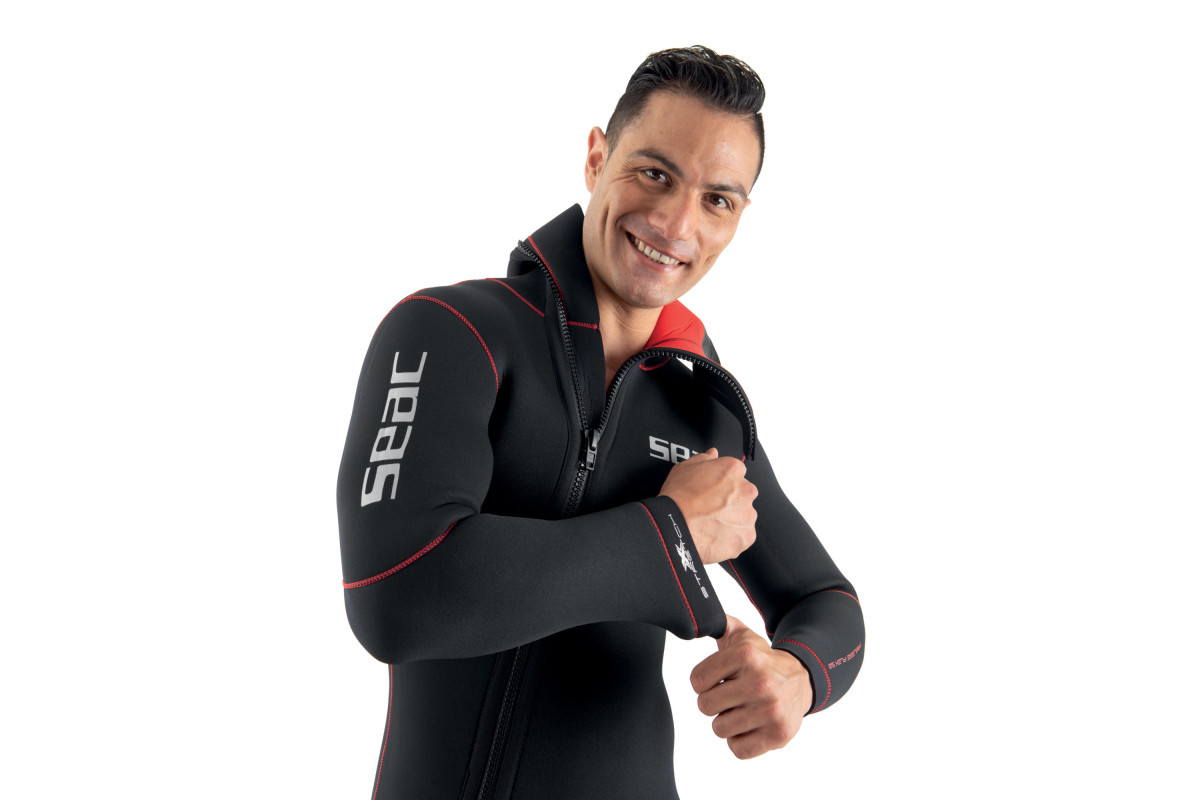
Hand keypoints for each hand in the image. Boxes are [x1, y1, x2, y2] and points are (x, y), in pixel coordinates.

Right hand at [658, 448, 756, 563]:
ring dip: (732, 519)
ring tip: (711, 523)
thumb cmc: (677, 498)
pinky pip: (743, 536)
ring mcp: (747, 515)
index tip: (715, 489)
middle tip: (711, 508)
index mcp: (733, 470)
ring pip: (744, 516)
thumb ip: (704, 458)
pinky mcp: (746, 536)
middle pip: (743, 494)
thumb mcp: (685, 467)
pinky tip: (715, 535)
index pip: (737, 472)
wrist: (673, 525)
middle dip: (731, 501)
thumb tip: (713, 454)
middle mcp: (745, 490)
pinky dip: (732, 537)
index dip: (724, 482)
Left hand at [690, 615, 812, 758]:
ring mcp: (771, 710)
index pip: (697, 680)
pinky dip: (740, 741)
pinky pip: (738, 749)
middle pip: (705, 705)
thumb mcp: (742, 637)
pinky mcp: (778, 735)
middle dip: (714, 701)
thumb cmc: (763, 661)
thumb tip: (698, 615)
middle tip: (731, 695)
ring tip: (742, 708)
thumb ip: (718, 624)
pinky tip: (751, 725)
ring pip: (719, 729)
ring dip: (727, 721)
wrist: (802, 680)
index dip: (703, 681)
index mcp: (746, 655)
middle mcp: (760, 682)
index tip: (718, 679)